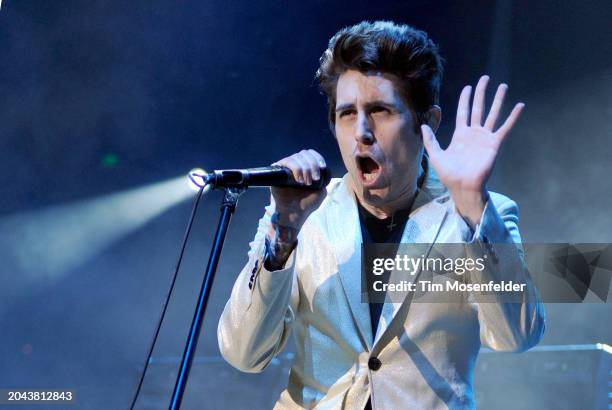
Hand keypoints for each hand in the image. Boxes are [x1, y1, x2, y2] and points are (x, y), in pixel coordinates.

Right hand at [270, 149, 327, 231]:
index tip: (322, 168)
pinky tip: (298, 180)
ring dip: (304, 169)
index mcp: (306, 167)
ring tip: (305, 183)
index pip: (311, 154)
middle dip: (312, 165)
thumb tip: (324, 168)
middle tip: (313, 180)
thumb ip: (324, 178)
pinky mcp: (277, 169)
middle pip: (305, 153)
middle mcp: (295, 165)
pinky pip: (287, 161)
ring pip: (296, 157)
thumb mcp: (321, 190)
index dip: (318, 158)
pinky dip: (296, 169)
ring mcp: (286, 167)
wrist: (294, 213)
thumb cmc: (307, 203)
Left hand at [421, 75, 523, 226]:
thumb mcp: (436, 155)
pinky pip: (505, 128)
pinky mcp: (494, 144)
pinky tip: (520, 106)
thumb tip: (423, 125)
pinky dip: (513, 117)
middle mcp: (474, 133)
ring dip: (498, 100)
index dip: (465, 99)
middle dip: (481, 93)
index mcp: (460, 134)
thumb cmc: (449, 174)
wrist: (463, 186)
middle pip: (478, 108)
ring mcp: (485, 138)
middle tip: (485, 78)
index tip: (469, 87)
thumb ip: (430, 140)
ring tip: (503, 86)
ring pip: (492, 114)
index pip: (463, 112)